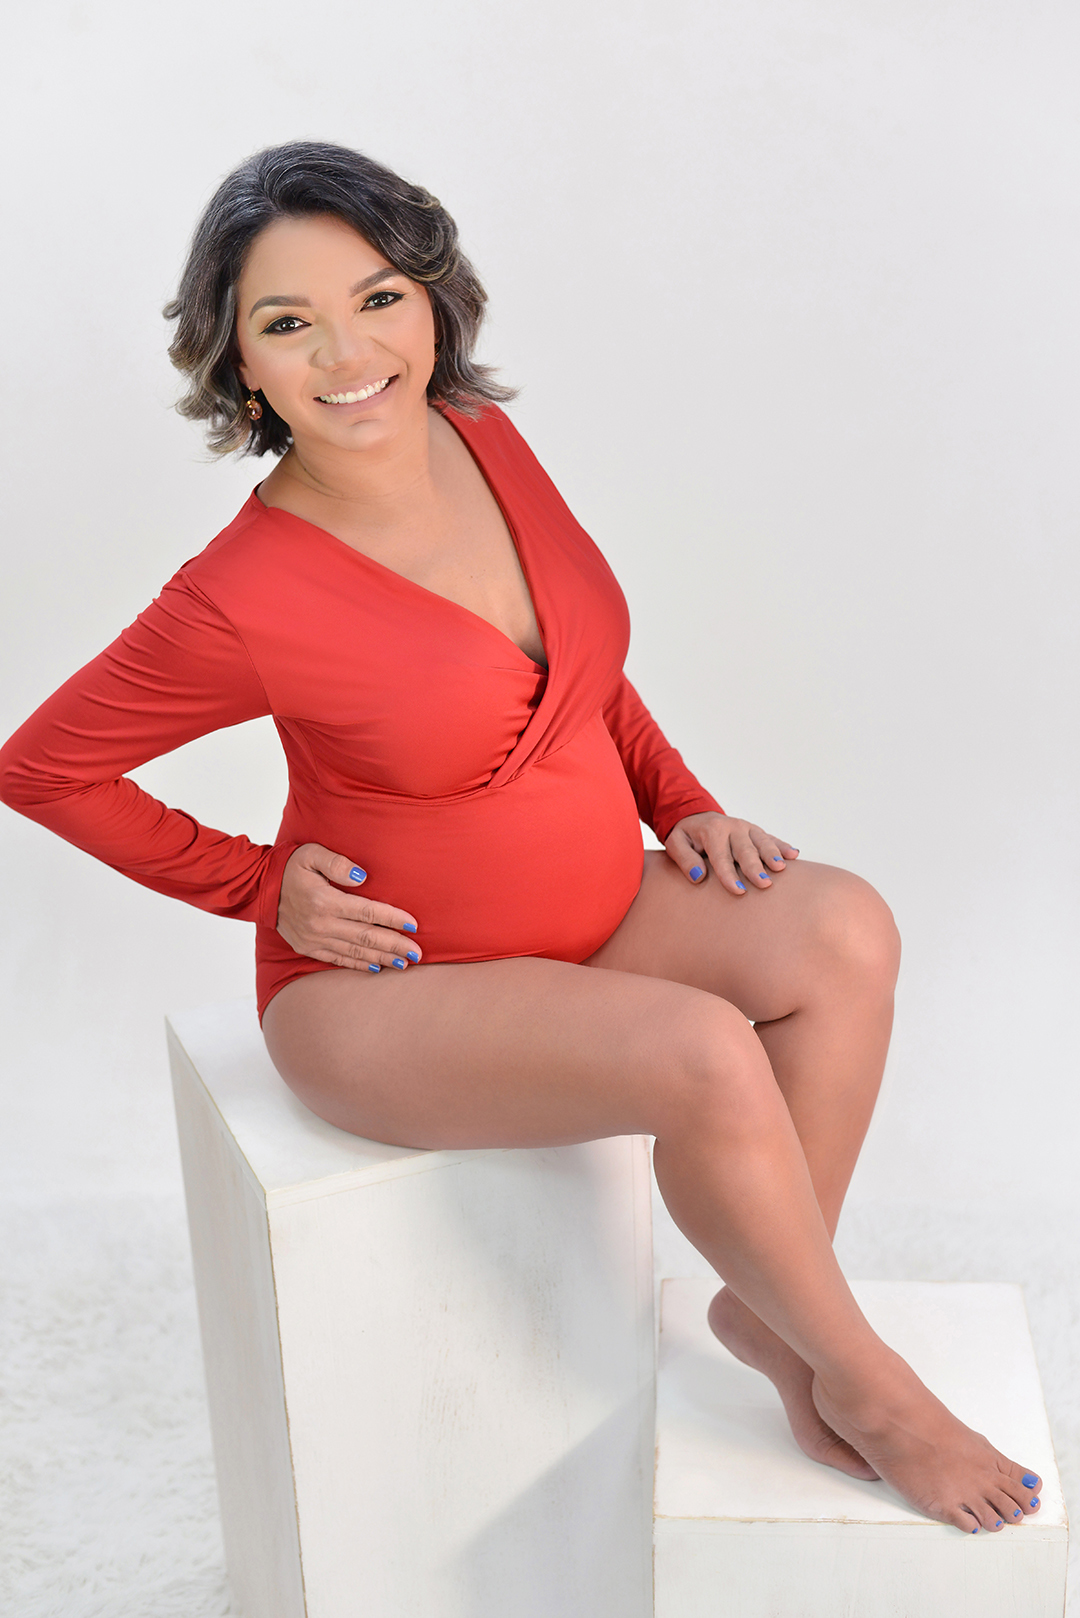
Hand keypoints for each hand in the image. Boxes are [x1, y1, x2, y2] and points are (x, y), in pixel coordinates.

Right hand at [275, 842, 421, 971]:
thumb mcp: (311, 854)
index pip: (367, 912)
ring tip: (404, 963)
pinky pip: (338, 959)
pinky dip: (358, 964)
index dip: (392, 918)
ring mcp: (314, 939)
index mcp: (324, 900)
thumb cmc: (291, 867)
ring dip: (381, 958)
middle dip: (394, 945)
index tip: (413, 924)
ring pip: (354, 951)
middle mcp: (320, 924)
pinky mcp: (308, 948)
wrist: (260, 889)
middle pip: (365, 936)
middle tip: (418, 953)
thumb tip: (363, 876)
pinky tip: (377, 967)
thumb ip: (337, 862)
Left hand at [664, 812, 799, 894]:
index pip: (721, 856)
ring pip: (762, 842)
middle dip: (755, 866)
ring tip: (781, 868)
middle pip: (745, 850)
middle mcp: (732, 827)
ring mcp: (746, 828)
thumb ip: (684, 858)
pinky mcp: (755, 832)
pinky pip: (771, 838)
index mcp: (712, 831)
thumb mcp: (675, 843)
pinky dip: (782, 846)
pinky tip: (794, 854)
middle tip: (764, 883)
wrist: (696, 815)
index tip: (739, 890)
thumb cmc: (687, 835)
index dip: (729, 875)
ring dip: (773, 855)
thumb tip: (698, 876)